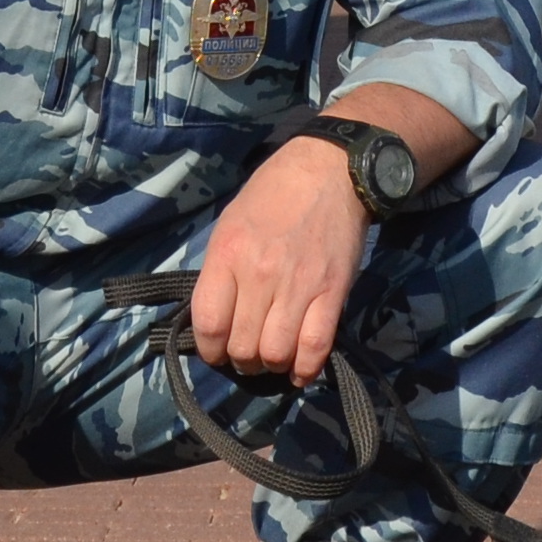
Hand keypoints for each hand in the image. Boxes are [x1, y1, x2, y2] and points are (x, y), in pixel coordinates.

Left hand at [189, 137, 365, 383]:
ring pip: (275, 354)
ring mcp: (298, 285)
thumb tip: (215, 318)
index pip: (208, 324)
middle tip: (247, 353)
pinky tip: (298, 369)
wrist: (330, 171)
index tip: (216, 351)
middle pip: (241, 346)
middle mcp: (260, 274)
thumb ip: (220, 270)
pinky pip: (315, 347)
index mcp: (228, 254)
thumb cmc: (273, 194)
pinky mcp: (332, 293)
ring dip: (270, 365)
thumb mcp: (231, 223)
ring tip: (272, 357)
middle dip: (241, 360)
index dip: (209, 350)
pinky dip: (305, 369)